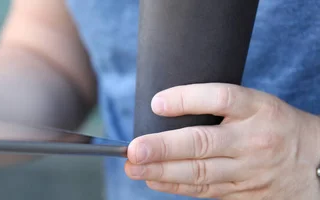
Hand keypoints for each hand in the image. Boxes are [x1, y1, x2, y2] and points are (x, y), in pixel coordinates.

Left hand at [124, 83, 319, 198]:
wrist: (317, 163)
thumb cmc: (275, 126)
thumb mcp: (257, 104)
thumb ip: (217, 104)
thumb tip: (162, 106)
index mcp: (258, 108)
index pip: (222, 98)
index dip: (187, 99)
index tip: (156, 103)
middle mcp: (253, 140)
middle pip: (203, 142)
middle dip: (164, 147)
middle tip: (134, 149)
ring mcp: (248, 170)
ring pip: (200, 172)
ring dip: (162, 170)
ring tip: (133, 167)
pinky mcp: (243, 192)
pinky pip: (204, 190)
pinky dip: (175, 185)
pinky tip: (153, 179)